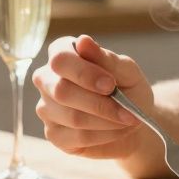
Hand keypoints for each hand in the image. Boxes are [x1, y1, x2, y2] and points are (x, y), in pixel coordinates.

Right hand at [32, 34, 153, 159]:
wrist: (132, 121)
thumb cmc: (128, 89)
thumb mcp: (126, 71)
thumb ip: (106, 58)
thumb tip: (83, 41)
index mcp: (63, 53)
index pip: (60, 59)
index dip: (85, 73)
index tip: (110, 84)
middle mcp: (47, 79)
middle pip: (61, 90)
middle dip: (100, 103)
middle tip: (127, 110)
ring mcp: (46, 108)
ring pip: (72, 117)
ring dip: (107, 121)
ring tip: (128, 119)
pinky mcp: (54, 134)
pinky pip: (77, 137)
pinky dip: (104, 135)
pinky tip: (117, 130)